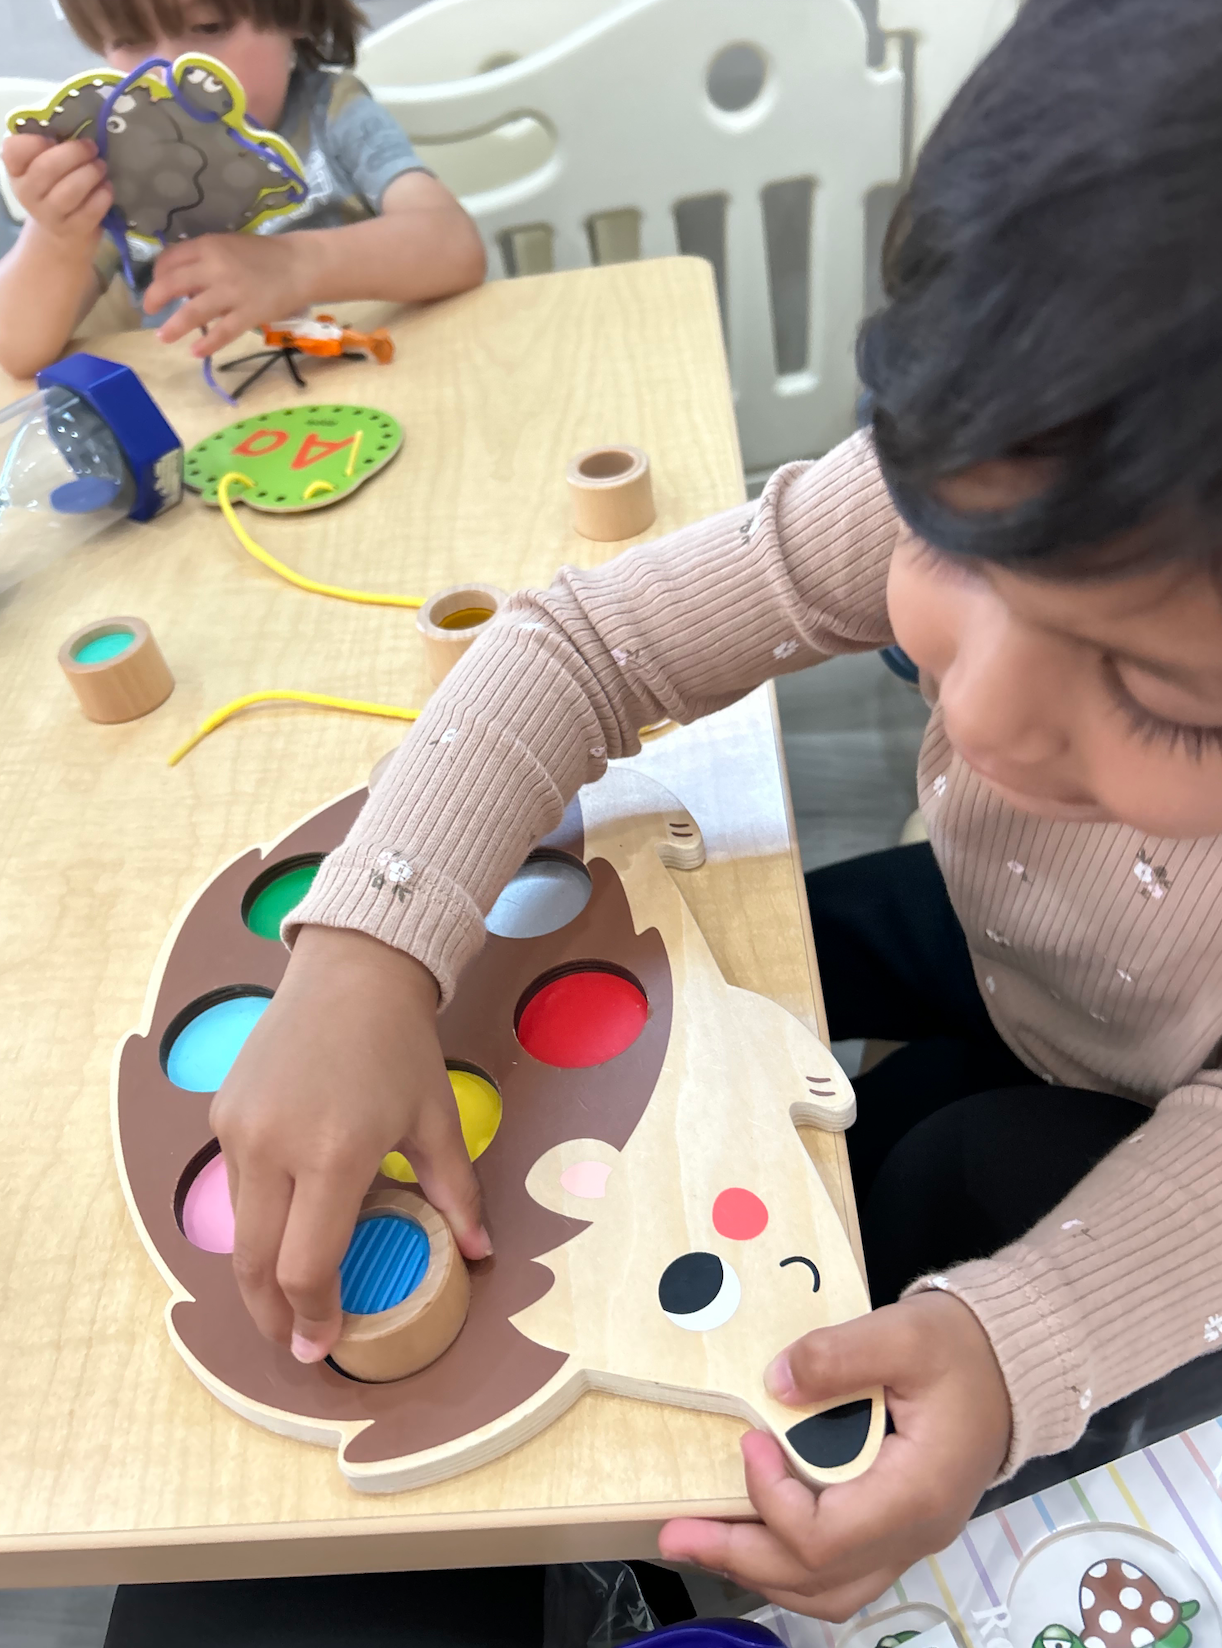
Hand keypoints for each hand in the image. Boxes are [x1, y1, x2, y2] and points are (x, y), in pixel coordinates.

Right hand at [1, 134, 111, 243]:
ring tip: (101, 166)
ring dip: (90, 174)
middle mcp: (27, 193)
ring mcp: (49, 216)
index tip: (52, 138)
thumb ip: (52, 146)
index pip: (13, 151)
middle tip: (92, 147)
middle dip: (73, 153)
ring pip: (69, 191)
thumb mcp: (47, 164)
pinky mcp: (73, 230)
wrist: (64, 230)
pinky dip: (102, 196)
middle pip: (46, 168)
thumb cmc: (57, 186)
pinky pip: (89, 211)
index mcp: (17, 170)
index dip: (32, 141)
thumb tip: (77, 125)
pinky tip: (107, 188)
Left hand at [146, 230, 319, 354]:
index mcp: (208, 246)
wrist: (299, 265)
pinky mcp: (249, 314)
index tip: (159, 285)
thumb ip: (204, 261)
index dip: (158, 273)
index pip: (170, 259)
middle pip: (172, 283)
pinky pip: (223, 332)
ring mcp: (232, 293)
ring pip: (193, 311)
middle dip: (155, 297)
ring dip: (174, 326)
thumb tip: (182, 284)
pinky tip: (196, 352)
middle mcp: (215, 268)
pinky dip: (207, 344)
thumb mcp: (228, 246)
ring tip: (162, 337)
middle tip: (149, 309)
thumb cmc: (263, 256)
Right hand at [210, 925, 490, 1363]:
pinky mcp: (223, 1113)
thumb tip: (481, 1252)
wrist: (351, 970)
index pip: (307, 1265)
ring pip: (242, 1226)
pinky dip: (257, 1217)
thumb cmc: (401, 1045)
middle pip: (256, 1264)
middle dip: (273, 1314)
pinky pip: (235, 1185)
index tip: (324, 1345)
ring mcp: (240, 1129)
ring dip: (262, 1268)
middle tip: (296, 1342)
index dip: (313, 1316)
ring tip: (291, 1292)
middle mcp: (274, 1147)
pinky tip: (285, 1222)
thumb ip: (456, 1191)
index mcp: (334, 1154)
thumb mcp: (436, 1117)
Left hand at [658, 1292, 1011, 1618]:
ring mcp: (909, 1539)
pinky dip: (790, 1564)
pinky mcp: (898, 1529)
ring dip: (761, 1572)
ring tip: (702, 1544)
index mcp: (916, 1494)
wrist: (1011, 1363)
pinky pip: (840, 1573)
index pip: (828, 1538)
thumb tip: (776, 1382)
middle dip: (739, 1558)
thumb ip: (839, 1354)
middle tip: (675, 1533)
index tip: (748, 1442)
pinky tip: (753, 1535)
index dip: (772, 1502)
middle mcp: (914, 1534)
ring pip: (829, 1592)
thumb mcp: (904, 1332)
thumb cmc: (962, 1348)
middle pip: (819, 1581)